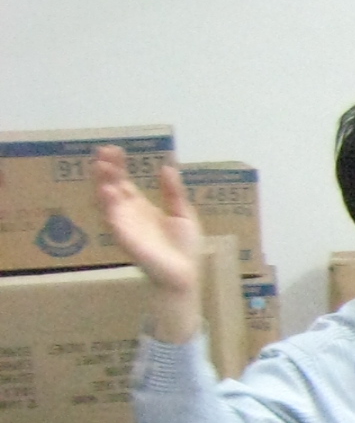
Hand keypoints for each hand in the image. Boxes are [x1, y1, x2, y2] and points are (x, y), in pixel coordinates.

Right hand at [92, 145, 206, 339]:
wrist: (185, 274)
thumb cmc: (184, 247)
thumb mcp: (182, 213)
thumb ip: (173, 192)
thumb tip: (167, 167)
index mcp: (141, 207)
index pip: (124, 182)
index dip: (117, 166)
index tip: (113, 149)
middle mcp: (128, 214)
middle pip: (111, 187)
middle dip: (106, 170)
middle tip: (102, 152)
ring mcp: (125, 225)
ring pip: (107, 202)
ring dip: (102, 184)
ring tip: (101, 166)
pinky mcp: (126, 238)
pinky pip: (113, 221)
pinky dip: (109, 206)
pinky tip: (108, 191)